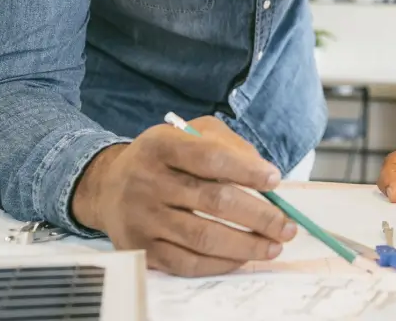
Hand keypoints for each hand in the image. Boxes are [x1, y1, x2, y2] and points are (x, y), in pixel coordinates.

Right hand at [70, 116, 296, 276]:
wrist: (109, 185)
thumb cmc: (165, 156)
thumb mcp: (191, 132)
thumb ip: (228, 144)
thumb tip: (264, 173)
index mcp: (161, 146)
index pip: (210, 158)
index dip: (246, 170)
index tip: (275, 180)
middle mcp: (147, 181)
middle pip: (212, 201)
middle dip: (258, 216)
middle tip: (286, 226)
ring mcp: (143, 218)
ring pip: (203, 237)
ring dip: (246, 245)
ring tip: (273, 245)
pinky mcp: (142, 249)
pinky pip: (186, 263)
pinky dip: (220, 263)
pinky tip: (242, 257)